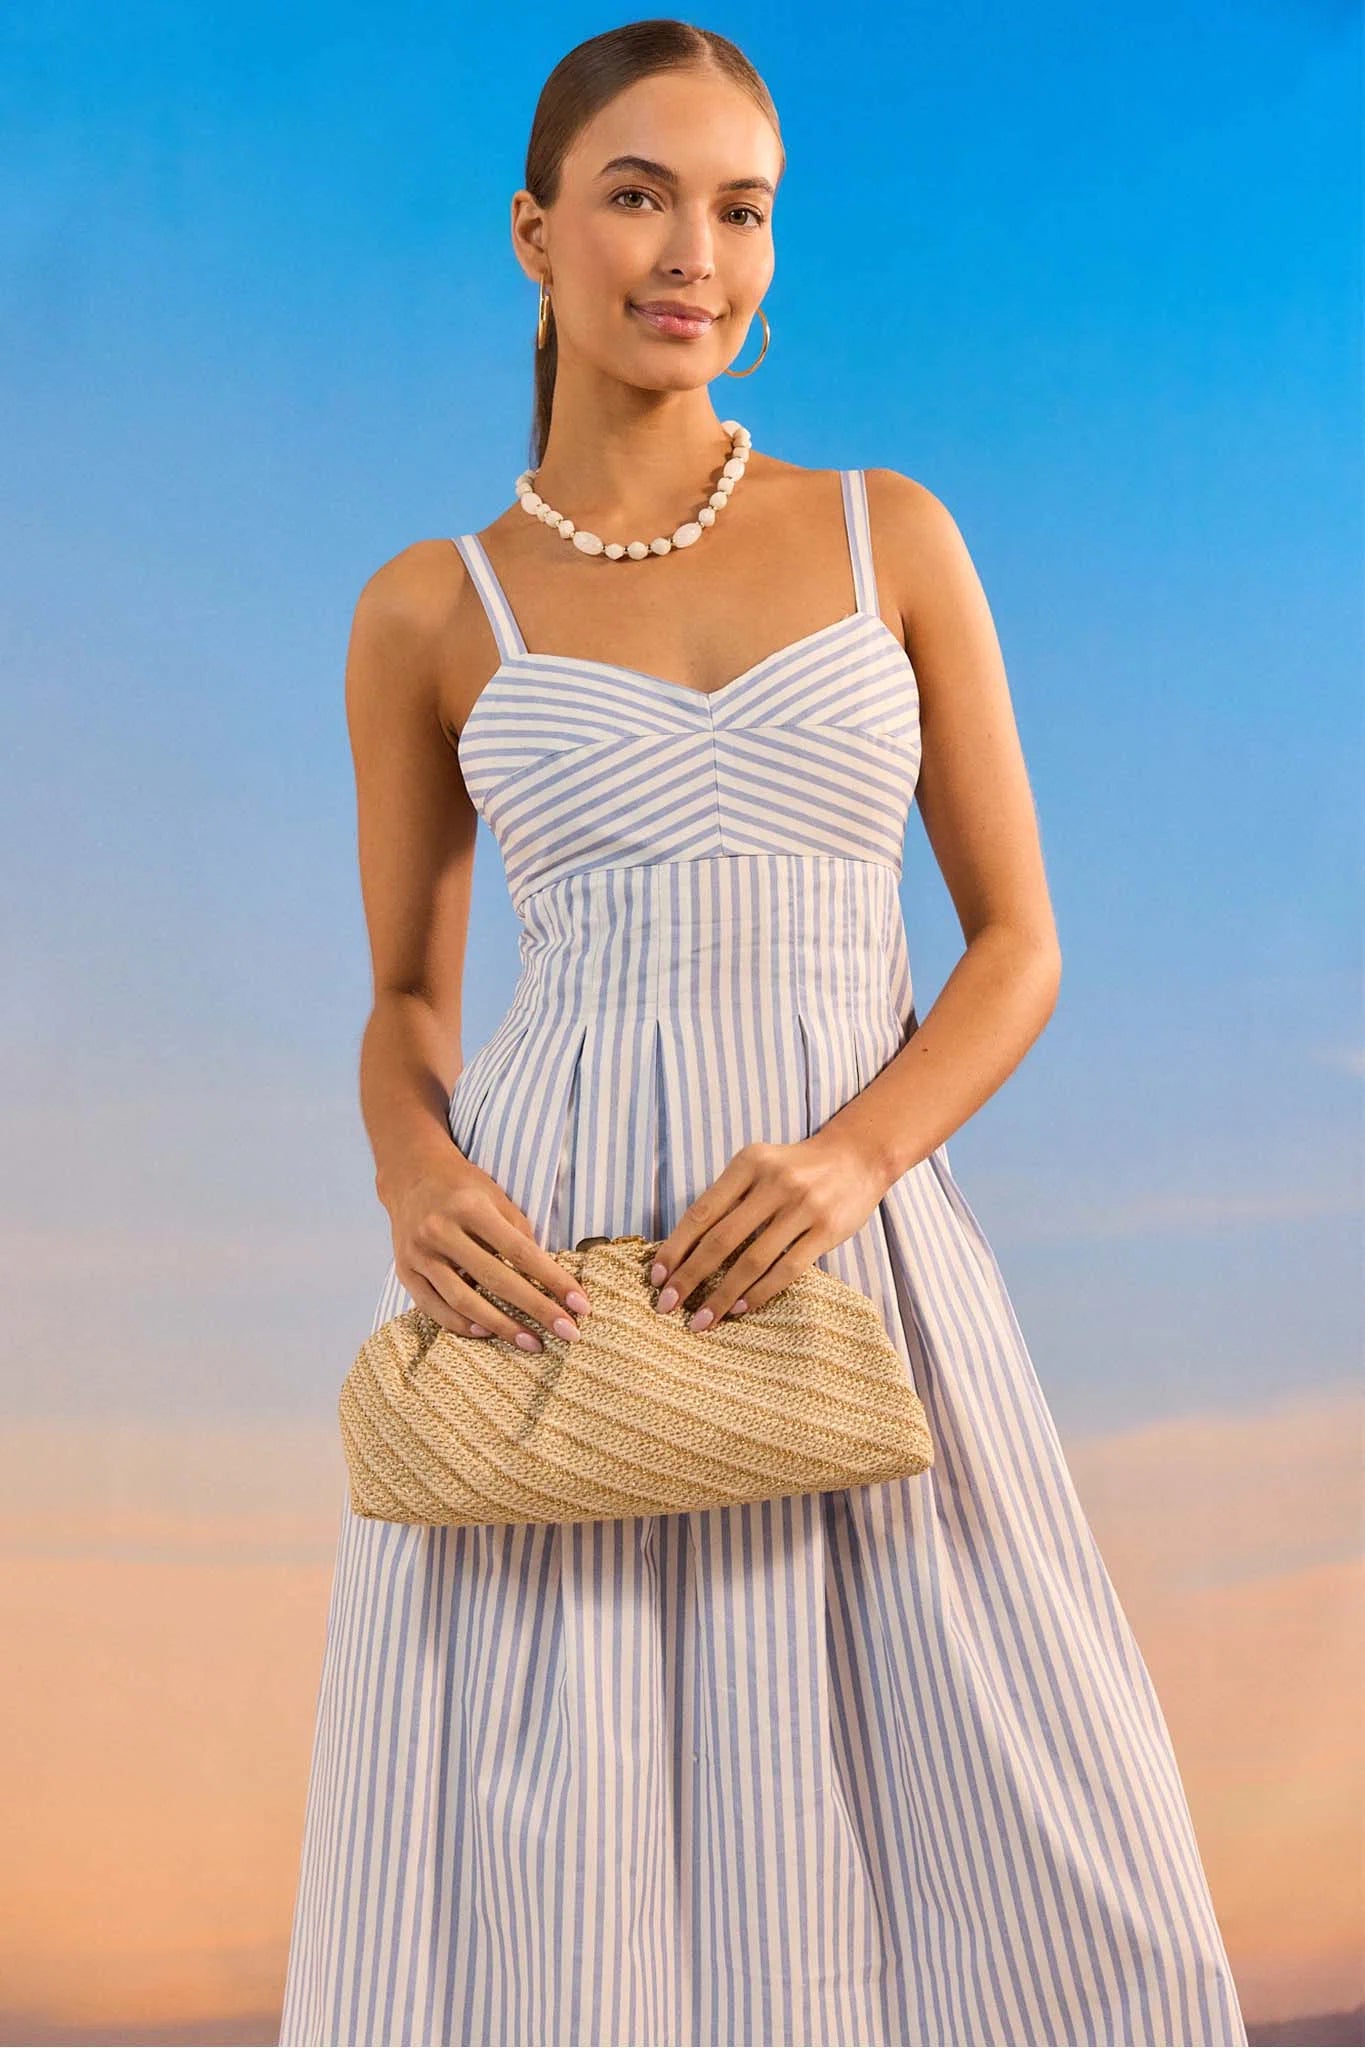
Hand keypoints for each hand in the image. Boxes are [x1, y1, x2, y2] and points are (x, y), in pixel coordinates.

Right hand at [387, 1156, 589, 1352]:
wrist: (412, 1175)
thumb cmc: (463, 1187)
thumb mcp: (497, 1197)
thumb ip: (519, 1234)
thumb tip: (546, 1277)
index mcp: (470, 1208)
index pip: (520, 1252)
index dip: (553, 1280)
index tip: (581, 1305)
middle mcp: (441, 1231)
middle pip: (496, 1280)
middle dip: (536, 1309)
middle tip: (568, 1333)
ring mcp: (419, 1254)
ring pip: (463, 1300)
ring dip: (501, 1326)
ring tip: (532, 1342)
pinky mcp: (404, 1271)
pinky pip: (433, 1307)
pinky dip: (460, 1324)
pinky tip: (487, 1333)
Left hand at [649, 1130, 889, 1330]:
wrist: (856, 1157)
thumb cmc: (795, 1168)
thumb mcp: (758, 1167)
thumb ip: (727, 1198)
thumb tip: (684, 1249)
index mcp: (748, 1164)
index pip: (701, 1212)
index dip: (676, 1247)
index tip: (657, 1277)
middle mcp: (774, 1183)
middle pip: (721, 1240)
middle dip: (690, 1277)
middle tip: (667, 1306)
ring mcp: (803, 1207)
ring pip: (752, 1261)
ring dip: (722, 1296)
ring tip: (701, 1320)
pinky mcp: (826, 1231)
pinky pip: (786, 1269)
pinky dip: (760, 1292)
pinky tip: (741, 1308)